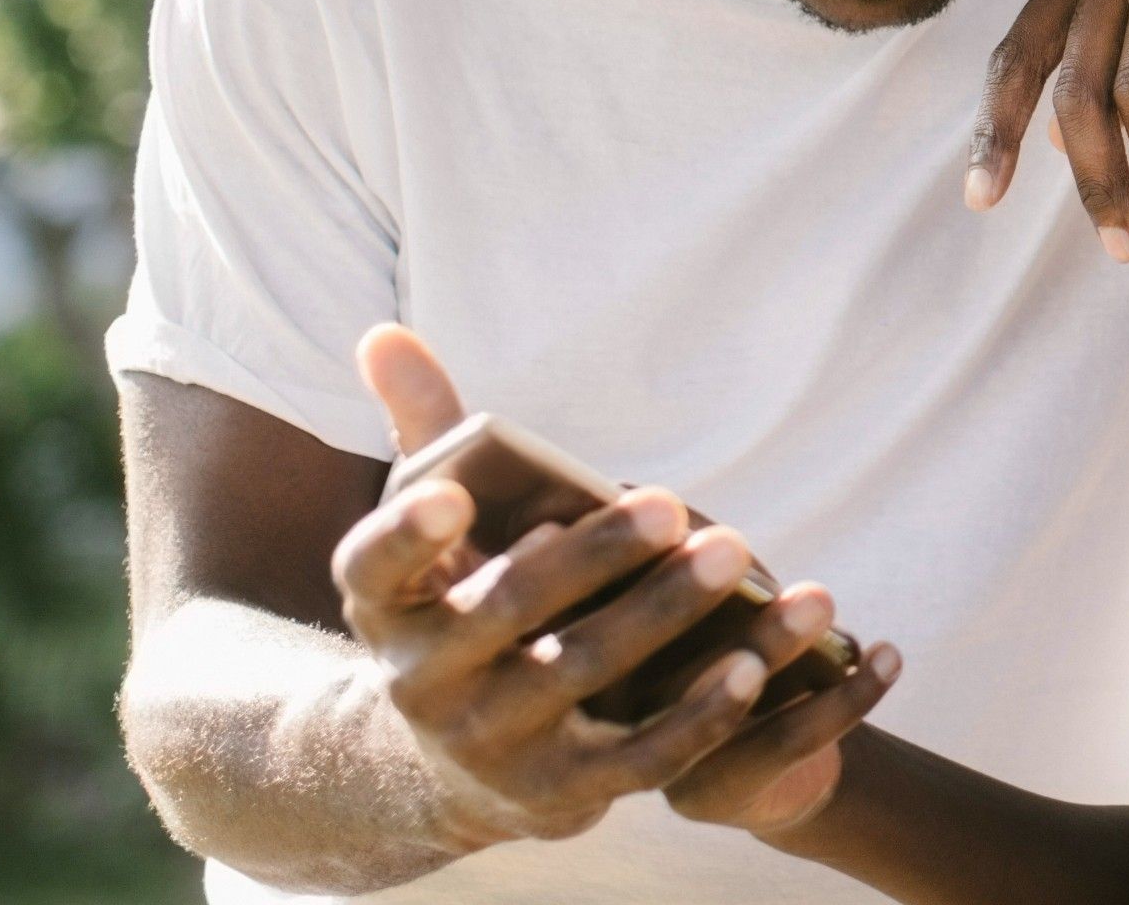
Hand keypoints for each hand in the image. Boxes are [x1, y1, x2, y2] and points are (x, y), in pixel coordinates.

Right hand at [333, 328, 900, 845]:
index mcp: (387, 608)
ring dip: (665, 614)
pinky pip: (640, 757)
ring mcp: (492, 745)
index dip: (408, 534)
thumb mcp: (429, 531)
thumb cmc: (460, 602)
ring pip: (584, 674)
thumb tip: (385, 333)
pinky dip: (697, 713)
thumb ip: (424, 432)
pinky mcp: (563, 795)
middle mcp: (425, 684)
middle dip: (594, 556)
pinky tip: (754, 665)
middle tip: (675, 505)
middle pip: (508, 611)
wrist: (455, 766)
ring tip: (738, 552)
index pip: (374, 568)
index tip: (453, 496)